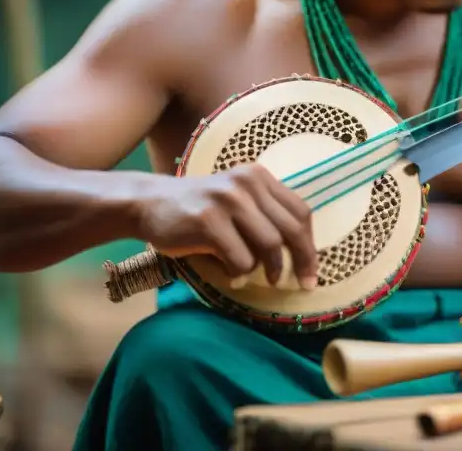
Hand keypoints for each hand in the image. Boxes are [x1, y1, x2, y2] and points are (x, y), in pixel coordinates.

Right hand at [135, 163, 317, 289]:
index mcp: (259, 177)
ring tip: (259, 279)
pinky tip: (231, 276)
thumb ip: (265, 215)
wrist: (149, 203)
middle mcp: (247, 183)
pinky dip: (240, 273)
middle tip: (303, 285)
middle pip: (290, 229)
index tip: (312, 271)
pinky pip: (240, 258)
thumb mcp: (237, 201)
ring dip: (268, 269)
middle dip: (302, 262)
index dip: (310, 244)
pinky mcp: (208, 220)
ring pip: (269, 245)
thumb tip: (301, 254)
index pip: (300, 212)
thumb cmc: (198, 209)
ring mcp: (228, 200)